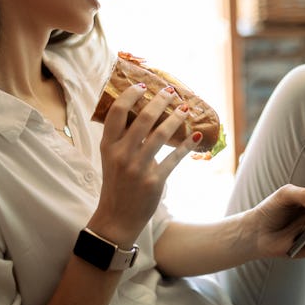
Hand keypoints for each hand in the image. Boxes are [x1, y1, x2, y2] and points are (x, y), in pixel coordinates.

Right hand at [90, 84, 201, 247]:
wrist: (116, 218)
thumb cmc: (116, 184)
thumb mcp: (111, 159)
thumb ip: (121, 138)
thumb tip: (142, 113)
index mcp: (108, 146)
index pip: (117, 112)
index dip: (130, 95)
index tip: (143, 86)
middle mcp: (122, 154)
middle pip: (143, 119)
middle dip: (160, 101)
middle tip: (171, 91)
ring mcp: (138, 168)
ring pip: (161, 135)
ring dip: (176, 118)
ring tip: (186, 109)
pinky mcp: (154, 181)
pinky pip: (174, 158)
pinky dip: (187, 145)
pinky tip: (195, 136)